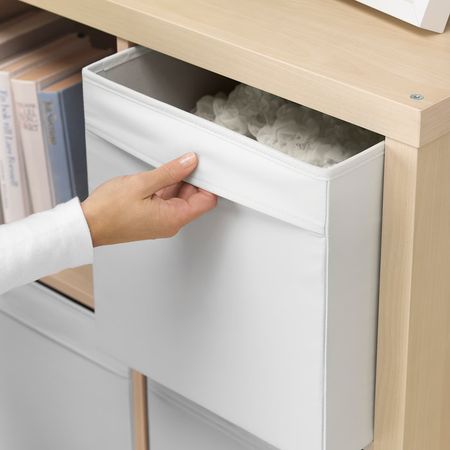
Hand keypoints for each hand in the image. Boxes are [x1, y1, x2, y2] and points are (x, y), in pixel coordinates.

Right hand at [81, 152, 216, 246]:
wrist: (88, 226)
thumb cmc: (108, 210)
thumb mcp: (142, 183)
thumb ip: (170, 172)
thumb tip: (190, 162)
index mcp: (174, 218)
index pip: (206, 201)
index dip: (209, 183)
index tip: (205, 168)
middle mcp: (171, 223)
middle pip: (195, 199)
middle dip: (194, 180)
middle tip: (186, 161)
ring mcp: (162, 222)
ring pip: (181, 199)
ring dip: (179, 183)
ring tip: (168, 168)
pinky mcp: (153, 219)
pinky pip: (168, 202)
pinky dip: (167, 189)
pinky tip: (159, 177)